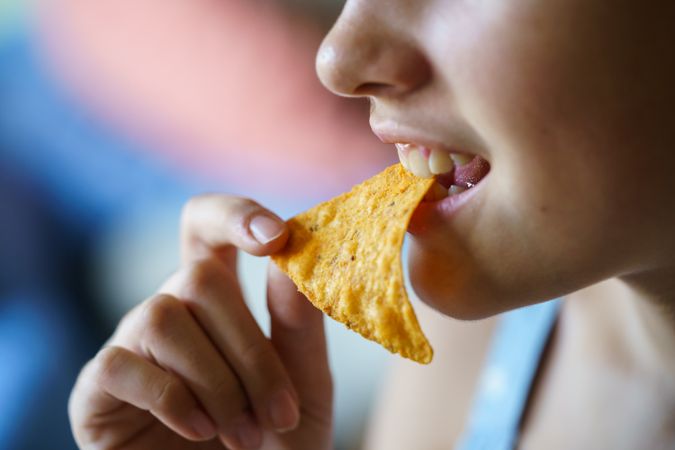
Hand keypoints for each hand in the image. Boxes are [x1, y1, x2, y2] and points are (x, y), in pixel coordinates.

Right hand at [69, 195, 332, 449]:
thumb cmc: (273, 440)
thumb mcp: (304, 381)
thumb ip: (299, 321)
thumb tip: (289, 252)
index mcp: (219, 299)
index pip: (208, 226)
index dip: (234, 215)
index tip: (276, 236)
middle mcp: (171, 309)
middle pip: (198, 276)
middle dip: (249, 348)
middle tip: (279, 414)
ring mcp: (131, 344)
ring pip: (162, 316)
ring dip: (216, 381)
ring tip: (243, 435)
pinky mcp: (99, 387)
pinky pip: (121, 363)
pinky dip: (171, 398)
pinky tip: (198, 431)